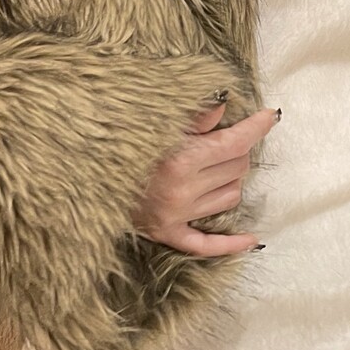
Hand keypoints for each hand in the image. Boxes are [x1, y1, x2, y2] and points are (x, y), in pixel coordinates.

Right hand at [130, 99, 279, 255]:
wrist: (81, 174)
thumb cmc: (120, 143)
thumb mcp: (154, 124)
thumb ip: (193, 118)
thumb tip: (224, 105)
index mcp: (180, 159)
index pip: (234, 142)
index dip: (256, 127)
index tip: (269, 116)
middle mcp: (182, 190)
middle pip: (237, 168)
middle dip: (237, 150)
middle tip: (222, 140)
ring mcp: (176, 215)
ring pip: (231, 196)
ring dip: (231, 180)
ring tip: (214, 168)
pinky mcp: (168, 234)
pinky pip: (207, 244)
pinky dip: (230, 243)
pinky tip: (251, 241)